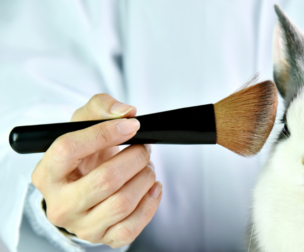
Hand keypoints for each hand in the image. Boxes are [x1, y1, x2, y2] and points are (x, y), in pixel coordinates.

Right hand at [31, 94, 161, 247]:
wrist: (85, 187)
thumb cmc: (84, 156)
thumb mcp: (82, 125)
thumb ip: (100, 108)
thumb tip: (125, 112)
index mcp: (47, 174)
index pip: (68, 149)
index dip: (104, 133)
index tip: (131, 126)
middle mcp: (60, 204)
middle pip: (105, 180)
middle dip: (134, 158)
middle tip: (143, 148)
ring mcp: (82, 225)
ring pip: (123, 202)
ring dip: (145, 177)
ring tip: (146, 166)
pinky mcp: (104, 238)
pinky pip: (132, 227)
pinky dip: (150, 203)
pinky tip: (151, 187)